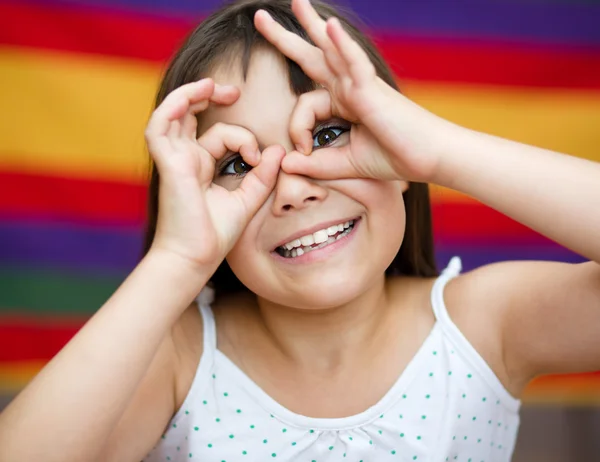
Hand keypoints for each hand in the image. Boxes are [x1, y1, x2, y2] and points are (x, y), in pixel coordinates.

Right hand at [145, 78, 283, 268]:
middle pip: (190, 116)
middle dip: (210, 97)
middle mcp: (186, 159)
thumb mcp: (247, 201)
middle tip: (234, 92)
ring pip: (175, 114)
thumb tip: (279, 151)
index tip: (260, 156)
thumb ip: (263, 176)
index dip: (243, 138)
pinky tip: (194, 95)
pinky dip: (173, 107)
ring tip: (214, 86)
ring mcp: (175, 159)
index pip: (218, 135)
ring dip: (192, 94)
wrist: (195, 259)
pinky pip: (160, 126)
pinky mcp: (168, 164)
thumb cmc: (215, 236)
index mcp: (201, 167)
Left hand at [254, 0, 449, 182]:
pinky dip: (343, 45)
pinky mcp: (373, 89)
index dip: (296, 129)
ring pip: (331, 48)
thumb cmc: (395, 157)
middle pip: (313, 56)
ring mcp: (361, 84)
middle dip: (285, 37)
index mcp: (343, 103)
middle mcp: (349, 87)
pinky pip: (354, 62)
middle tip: (260, 17)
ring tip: (295, 1)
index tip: (302, 154)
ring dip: (311, 23)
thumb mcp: (346, 165)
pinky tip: (329, 26)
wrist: (429, 159)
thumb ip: (316, 165)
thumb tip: (285, 163)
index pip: (304, 105)